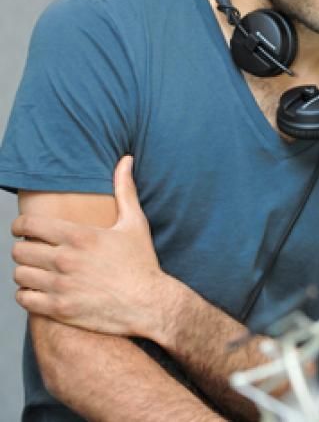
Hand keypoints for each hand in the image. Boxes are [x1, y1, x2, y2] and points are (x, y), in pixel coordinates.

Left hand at [12, 156, 165, 336]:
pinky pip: (24, 300)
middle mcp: (66, 260)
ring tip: (37, 270)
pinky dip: (27, 294)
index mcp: (80, 236)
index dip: (21, 225)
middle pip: (19, 251)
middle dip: (23, 248)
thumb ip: (124, 189)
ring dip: (25, 271)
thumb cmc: (142, 262)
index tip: (24, 228)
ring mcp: (61, 287)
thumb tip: (126, 159)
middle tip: (34, 250)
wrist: (149, 304)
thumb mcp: (135, 222)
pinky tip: (40, 289)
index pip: (29, 225)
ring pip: (19, 275)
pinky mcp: (60, 309)